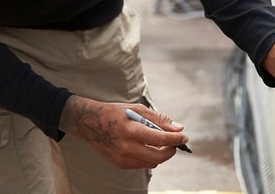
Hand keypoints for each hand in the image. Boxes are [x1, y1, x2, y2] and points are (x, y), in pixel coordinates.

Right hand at [59, 96, 187, 168]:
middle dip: (171, 150)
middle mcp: (126, 146)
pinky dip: (148, 157)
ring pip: (151, 163)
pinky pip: (141, 165)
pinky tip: (144, 147)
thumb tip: (178, 128)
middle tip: (174, 143)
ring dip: (160, 154)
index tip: (184, 138)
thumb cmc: (115, 113)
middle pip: (158, 156)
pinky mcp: (119, 164)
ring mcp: (122, 158)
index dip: (175, 139)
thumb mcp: (136, 109)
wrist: (90, 124)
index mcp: (131, 129)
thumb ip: (158, 119)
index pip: (160, 139)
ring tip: (158, 143)